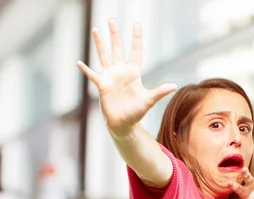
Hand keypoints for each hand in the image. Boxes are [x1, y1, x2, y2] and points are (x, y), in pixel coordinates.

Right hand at [76, 19, 176, 135]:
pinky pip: (92, 75)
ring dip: (100, 43)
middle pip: (117, 48)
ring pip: (104, 56)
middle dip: (114, 34)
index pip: (135, 51)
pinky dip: (85, 69)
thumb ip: (160, 92)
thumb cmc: (136, 113)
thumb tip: (174, 86)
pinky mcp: (102, 86)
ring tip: (95, 29)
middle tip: (111, 20)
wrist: (124, 124)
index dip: (136, 38)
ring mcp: (110, 77)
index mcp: (134, 73)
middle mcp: (121, 72)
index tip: (136, 23)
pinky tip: (78, 62)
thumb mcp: (149, 101)